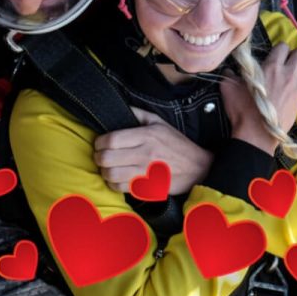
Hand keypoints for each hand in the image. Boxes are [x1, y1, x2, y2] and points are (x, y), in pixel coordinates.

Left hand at [93, 107, 212, 195]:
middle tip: (102, 155)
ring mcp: (145, 173)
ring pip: (110, 175)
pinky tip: (118, 178)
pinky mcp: (146, 188)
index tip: (100, 143)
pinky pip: (120, 188)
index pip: (112, 139)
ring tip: (108, 167)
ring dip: (104, 171)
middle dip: (99, 157)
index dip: (100, 142)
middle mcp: (145, 154)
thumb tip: (120, 107)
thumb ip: (138, 114)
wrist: (197, 168)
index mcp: (147, 136)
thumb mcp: (160, 123)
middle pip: (106, 158)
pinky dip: (114, 184)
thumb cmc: (177, 144)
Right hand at [219, 43, 296, 152]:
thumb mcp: (229, 88)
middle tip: (287, 62)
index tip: (274, 56)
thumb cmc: (242, 110)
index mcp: (272, 66)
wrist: (256, 134)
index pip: (283, 46)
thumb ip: (229, 75)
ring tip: (294, 75)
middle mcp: (288, 73)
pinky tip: (296, 90)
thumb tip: (228, 70)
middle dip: (296, 55)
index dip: (279, 49)